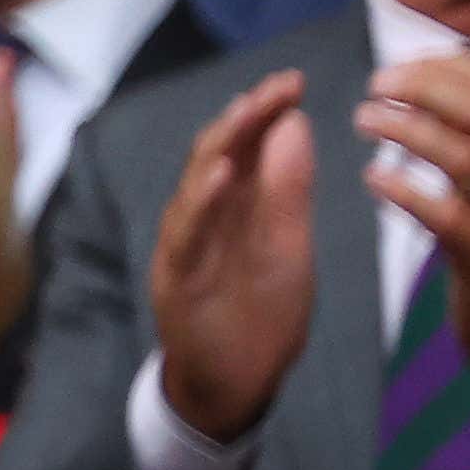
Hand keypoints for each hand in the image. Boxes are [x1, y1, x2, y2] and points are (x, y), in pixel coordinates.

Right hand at [150, 70, 320, 443]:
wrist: (236, 386)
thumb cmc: (263, 316)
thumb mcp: (290, 250)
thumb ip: (290, 192)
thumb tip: (294, 122)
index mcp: (239, 204)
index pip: (248, 143)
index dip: (266, 111)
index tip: (294, 83)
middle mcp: (207, 214)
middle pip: (219, 151)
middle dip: (247, 117)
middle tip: (277, 88)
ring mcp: (186, 244)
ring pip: (196, 183)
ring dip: (221, 147)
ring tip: (248, 115)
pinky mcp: (174, 276)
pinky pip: (185, 232)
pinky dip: (201, 201)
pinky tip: (221, 175)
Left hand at [357, 47, 469, 419]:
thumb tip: (430, 73)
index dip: (443, 64)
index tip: (401, 70)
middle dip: (424, 85)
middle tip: (376, 87)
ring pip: (463, 154)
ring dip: (405, 130)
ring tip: (365, 121)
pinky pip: (444, 215)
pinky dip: (402, 191)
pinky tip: (373, 180)